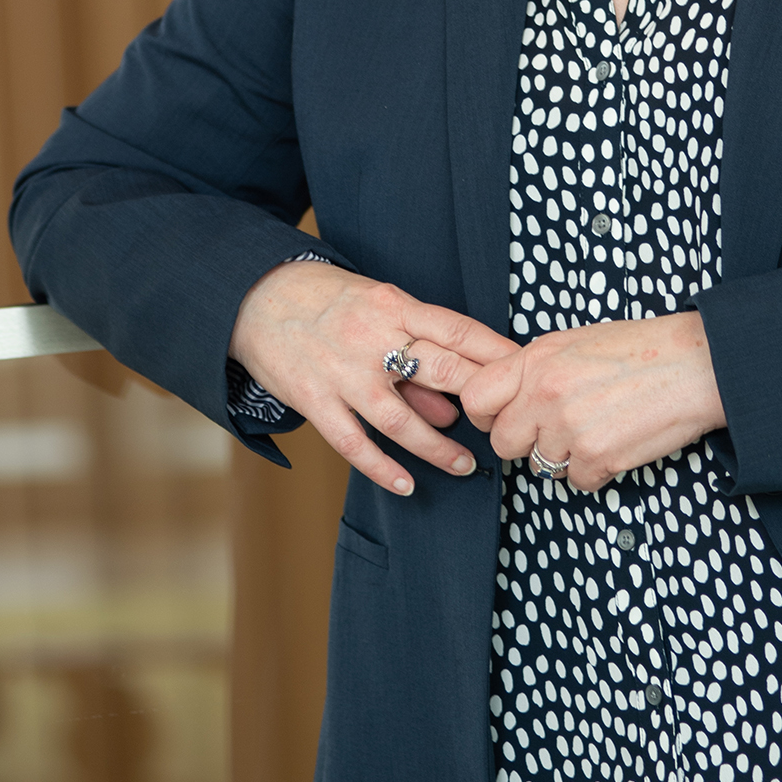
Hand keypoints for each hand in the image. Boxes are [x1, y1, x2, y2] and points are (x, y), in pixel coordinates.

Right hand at [229, 260, 520, 496]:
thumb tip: (451, 402)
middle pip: (438, 371)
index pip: (456, 330)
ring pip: (399, 418)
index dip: (494, 353)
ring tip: (464, 467)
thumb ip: (414, 347)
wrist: (256, 297)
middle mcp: (371, 337)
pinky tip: (406, 484)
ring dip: (436, 447)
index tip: (525, 371)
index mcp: (393, 305)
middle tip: (506, 425)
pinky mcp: (314, 400)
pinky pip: (353, 442)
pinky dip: (382, 467)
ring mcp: (341, 372)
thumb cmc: (327, 300)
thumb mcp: (377, 305)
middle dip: (478, 401)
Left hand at [458, 312, 724, 492]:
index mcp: (536, 360)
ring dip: (565, 456)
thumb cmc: (640, 348)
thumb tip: (507, 396)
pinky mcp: (598, 458)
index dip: (485, 415)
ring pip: (542, 466)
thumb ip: (535, 368)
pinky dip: (595, 470)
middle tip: (555, 430)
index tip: (501, 418)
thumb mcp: (575, 341)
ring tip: (597, 428)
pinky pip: (577, 482)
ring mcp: (570, 429)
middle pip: (504, 443)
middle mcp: (545, 395)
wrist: (695, 364)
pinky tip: (616, 442)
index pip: (475, 398)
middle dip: (526, 442)